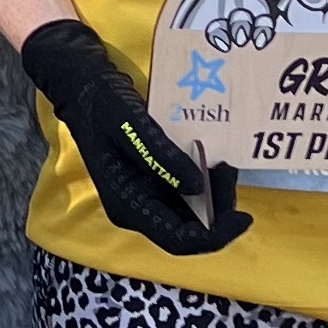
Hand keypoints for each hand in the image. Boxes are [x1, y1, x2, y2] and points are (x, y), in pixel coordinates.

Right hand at [20, 19, 249, 256]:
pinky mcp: (151, 182)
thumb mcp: (133, 126)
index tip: (244, 218)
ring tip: (223, 165)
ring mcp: (144, 196)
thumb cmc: (103, 105)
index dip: (214, 236)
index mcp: (128, 206)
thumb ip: (164, 159)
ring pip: (190, 213)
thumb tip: (199, 186)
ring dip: (213, 196)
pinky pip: (185, 194)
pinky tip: (212, 162)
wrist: (84, 87)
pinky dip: (204, 184)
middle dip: (218, 210)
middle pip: (188, 229)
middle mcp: (138, 208)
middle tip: (230, 173)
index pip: (178, 239)